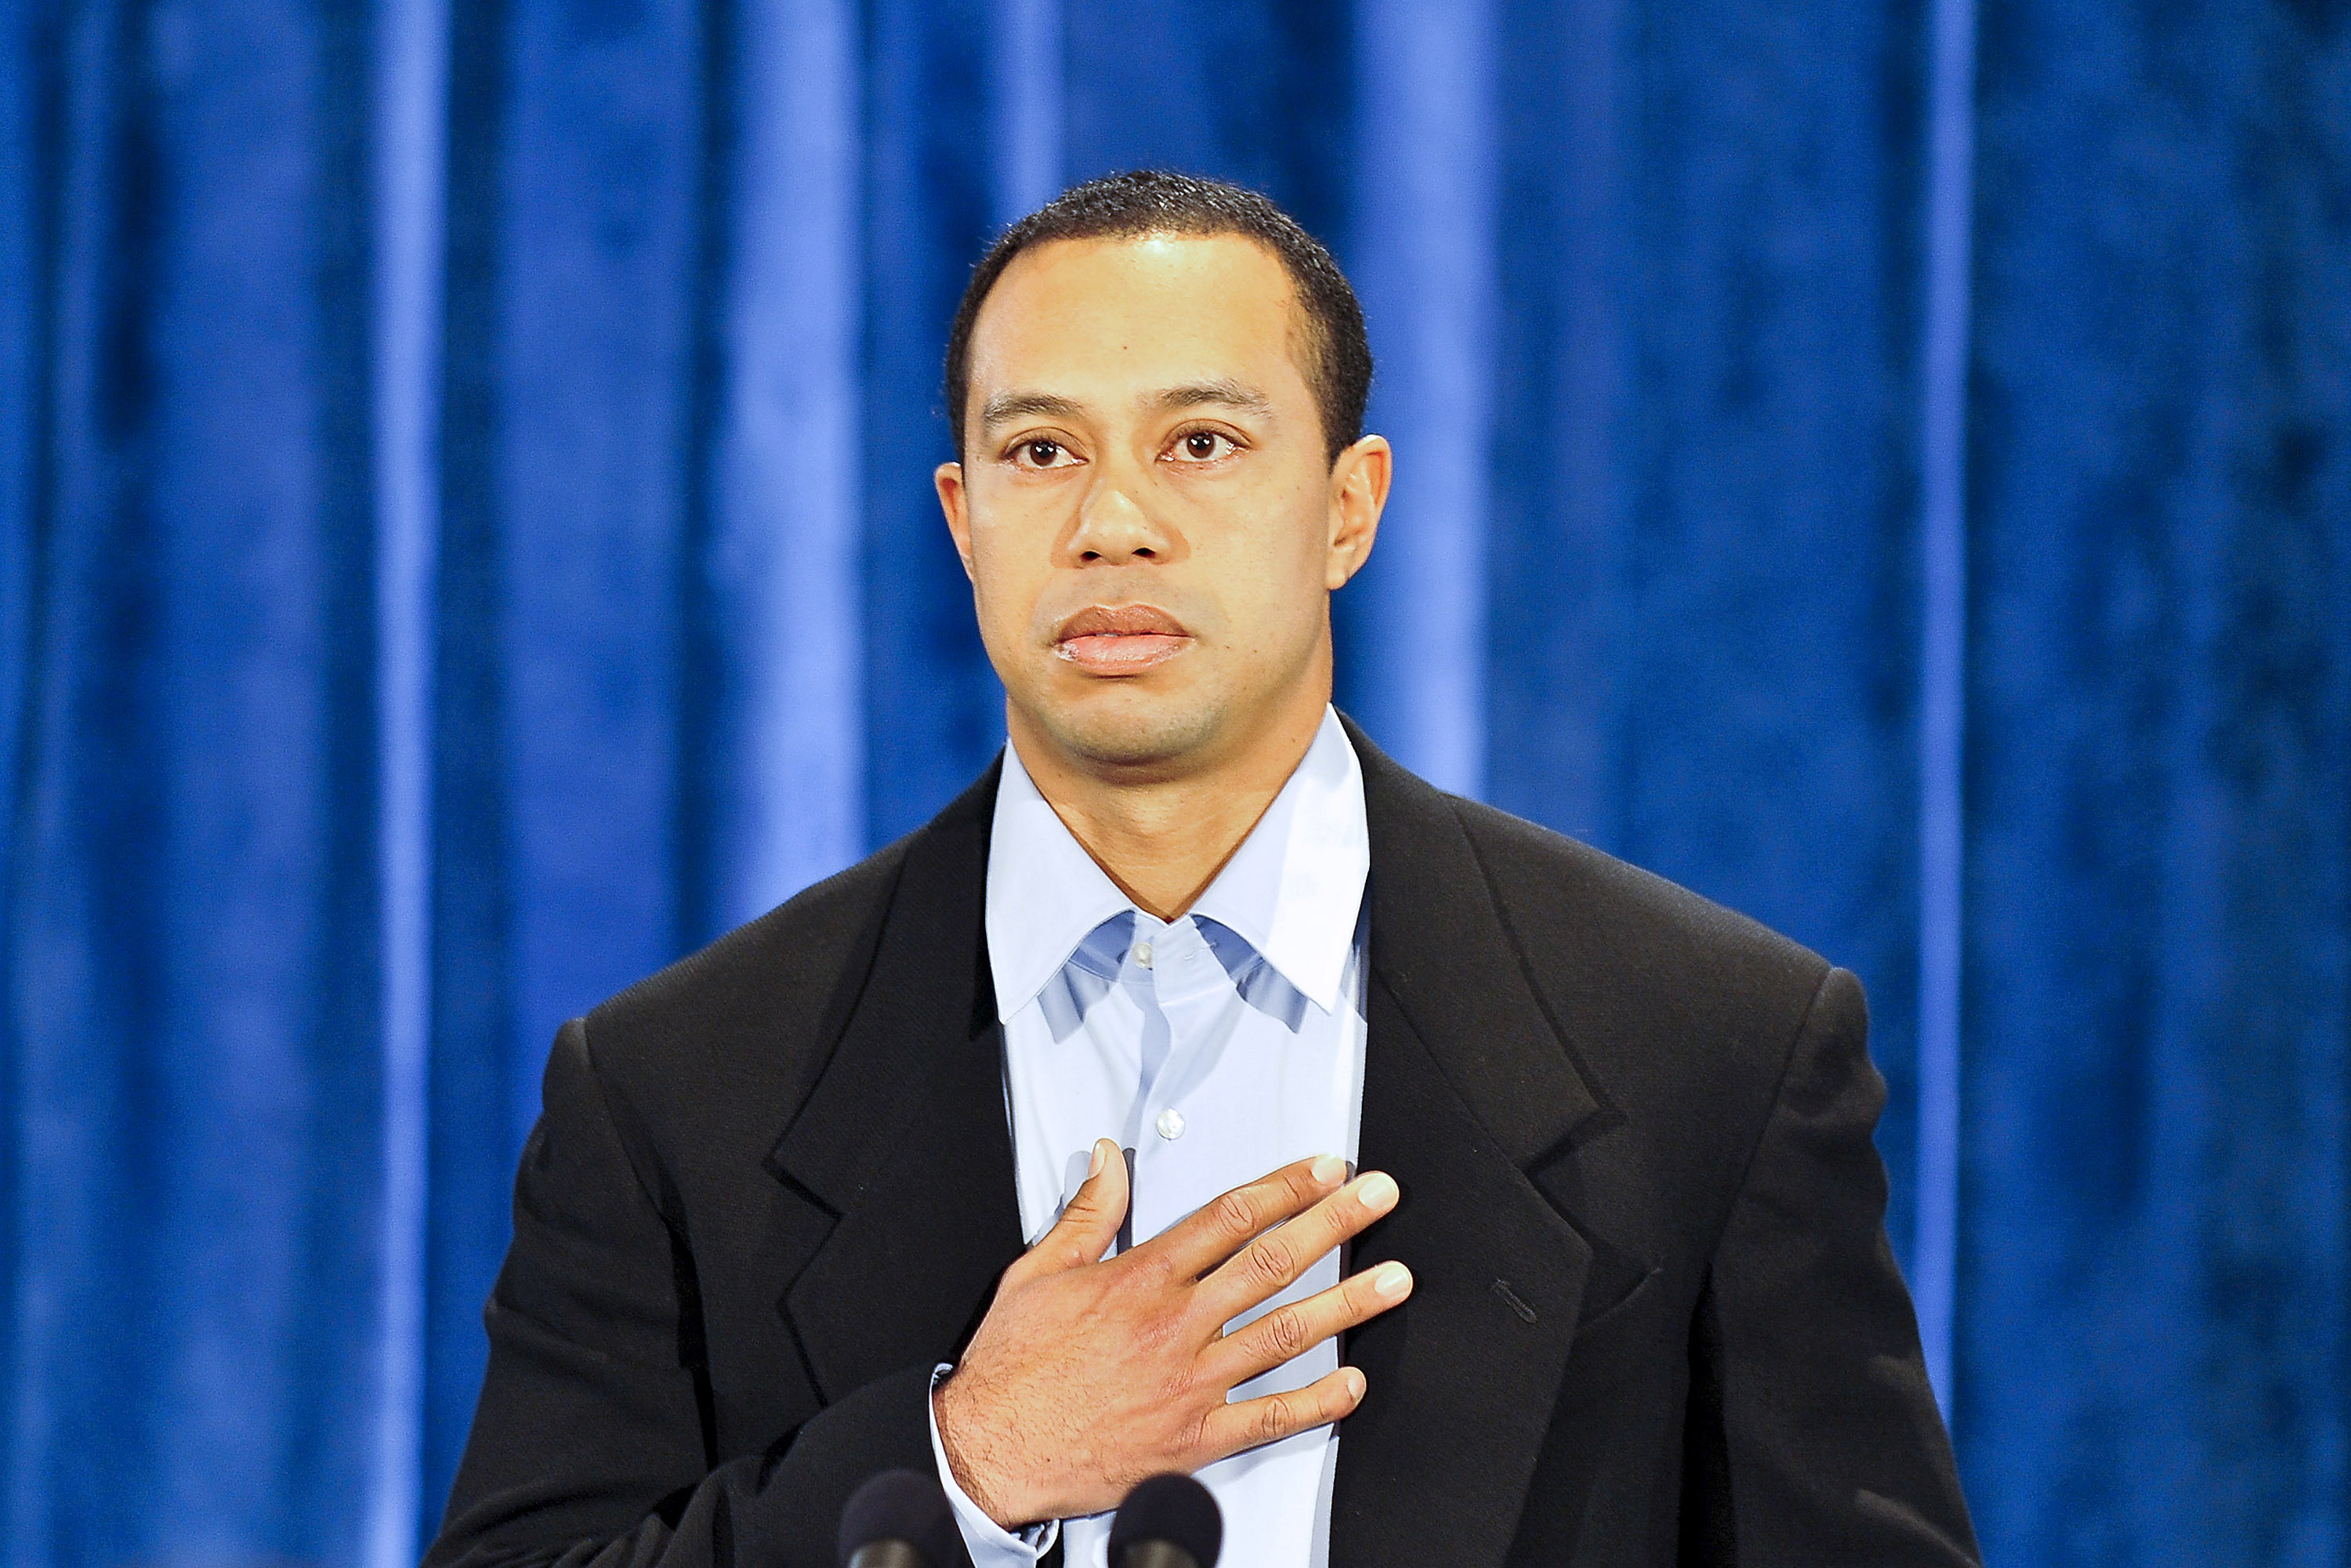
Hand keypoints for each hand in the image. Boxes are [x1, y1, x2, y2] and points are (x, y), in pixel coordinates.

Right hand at [933, 1141, 1411, 1527]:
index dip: (1285, 1186)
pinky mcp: (1193, 1439)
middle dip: (1334, 1223)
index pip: (1230, 1217)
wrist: (991, 1449)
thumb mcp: (1039, 1270)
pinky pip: (1268, 1419)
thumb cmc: (1014, 1367)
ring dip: (1346, 1304)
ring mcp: (1189, 1383)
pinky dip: (1315, 1403)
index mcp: (1140, 1280)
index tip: (1324, 1169)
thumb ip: (1088, 1213)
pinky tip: (1351, 1384)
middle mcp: (1173, 1326)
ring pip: (1284, 1333)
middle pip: (1271, 1261)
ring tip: (1393, 1280)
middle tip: (1379, 1199)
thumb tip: (1108, 1160)